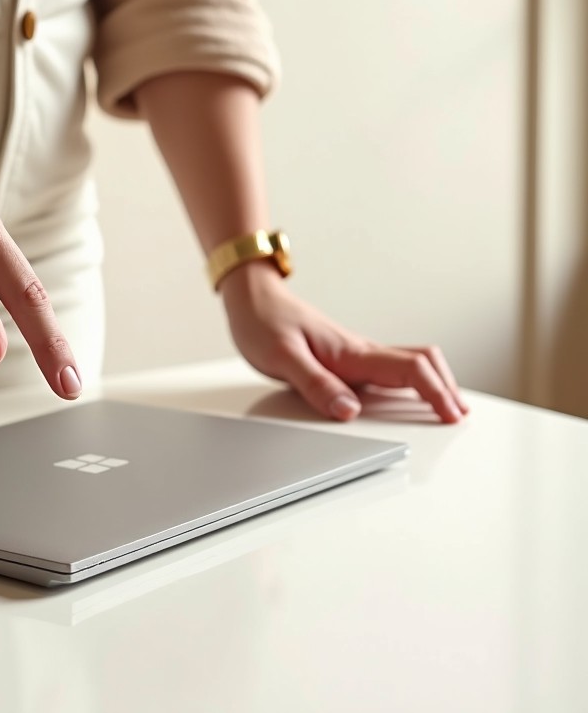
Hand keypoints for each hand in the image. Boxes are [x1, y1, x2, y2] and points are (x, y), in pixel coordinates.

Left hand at [220, 264, 468, 422]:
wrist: (252, 298)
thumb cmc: (263, 322)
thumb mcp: (281, 357)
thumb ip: (315, 384)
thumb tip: (348, 410)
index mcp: (351, 353)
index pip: (410, 369)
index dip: (436, 392)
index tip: (451, 414)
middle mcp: (360, 351)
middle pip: (422, 362)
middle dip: (447, 387)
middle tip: (460, 414)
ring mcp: (356, 353)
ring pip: (410, 362)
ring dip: (433, 381)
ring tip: (447, 405)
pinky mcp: (346, 357)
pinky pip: (390, 367)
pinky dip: (413, 379)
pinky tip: (410, 392)